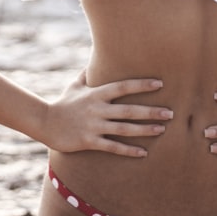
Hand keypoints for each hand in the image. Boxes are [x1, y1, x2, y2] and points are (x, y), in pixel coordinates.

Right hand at [40, 71, 171, 157]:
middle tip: (171, 113)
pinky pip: (113, 146)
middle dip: (151, 111)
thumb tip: (94, 62)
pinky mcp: (90, 141)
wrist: (45, 123)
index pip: (123, 87)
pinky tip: (143, 152)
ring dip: (145, 130)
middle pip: (129, 109)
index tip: (159, 84)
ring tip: (162, 130)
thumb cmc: (62, 103)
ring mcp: (94, 126)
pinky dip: (128, 150)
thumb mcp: (74, 86)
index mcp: (96, 94)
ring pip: (124, 128)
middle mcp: (97, 109)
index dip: (141, 85)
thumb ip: (86, 75)